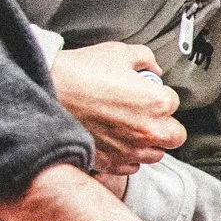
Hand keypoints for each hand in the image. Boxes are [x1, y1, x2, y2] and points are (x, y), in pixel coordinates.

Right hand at [49, 42, 184, 174]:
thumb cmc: (79, 73)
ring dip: (149, 143)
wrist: (45, 93)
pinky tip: (116, 142)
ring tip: (131, 129)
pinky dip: (128, 157)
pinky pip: (131, 167)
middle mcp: (148, 131)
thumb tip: (153, 68)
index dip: (160, 95)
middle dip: (165, 124)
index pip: (174, 103)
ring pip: (155, 154)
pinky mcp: (111, 163)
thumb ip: (145, 59)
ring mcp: (130, 150)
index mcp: (157, 103)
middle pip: (175, 136)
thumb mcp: (117, 52)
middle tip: (149, 115)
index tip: (147, 93)